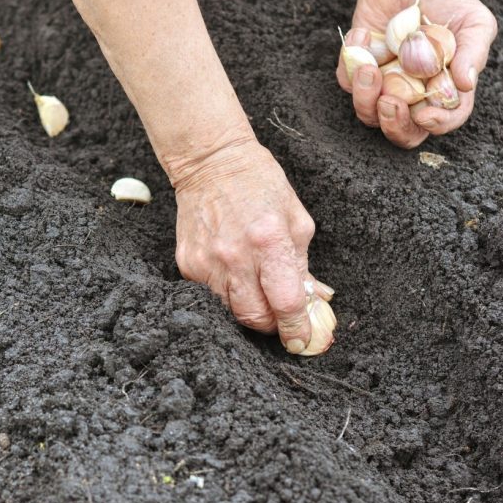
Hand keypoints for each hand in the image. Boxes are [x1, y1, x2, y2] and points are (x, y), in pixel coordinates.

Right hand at [171, 139, 333, 354]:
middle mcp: (235, 256)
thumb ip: (303, 265)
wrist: (210, 163)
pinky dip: (227, 294)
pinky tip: (235, 273)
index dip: (297, 328)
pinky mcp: (187, 265)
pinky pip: (211, 296)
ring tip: (258, 290)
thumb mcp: (296, 220)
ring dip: (249, 309)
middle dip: (272, 324)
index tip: (302, 340)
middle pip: (255, 317)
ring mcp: (206, 263)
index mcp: (269, 241)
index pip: (286, 302)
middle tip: (281, 317)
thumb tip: (315, 301)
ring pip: (231, 312)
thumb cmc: (259, 185)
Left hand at [335, 0, 496, 147]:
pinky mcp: (358, 69)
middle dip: (393, 124)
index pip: (444, 120)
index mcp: (444, 91)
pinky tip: (363, 34)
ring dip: (364, 96)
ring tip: (367, 67)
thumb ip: (473, 53)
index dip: (437, 125)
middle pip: (401, 131)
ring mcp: (384, 84)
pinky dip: (349, 61)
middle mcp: (413, 95)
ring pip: (368, 112)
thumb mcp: (474, 22)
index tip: (425, 115)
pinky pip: (345, 81)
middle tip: (389, 102)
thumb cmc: (449, 0)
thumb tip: (466, 84)